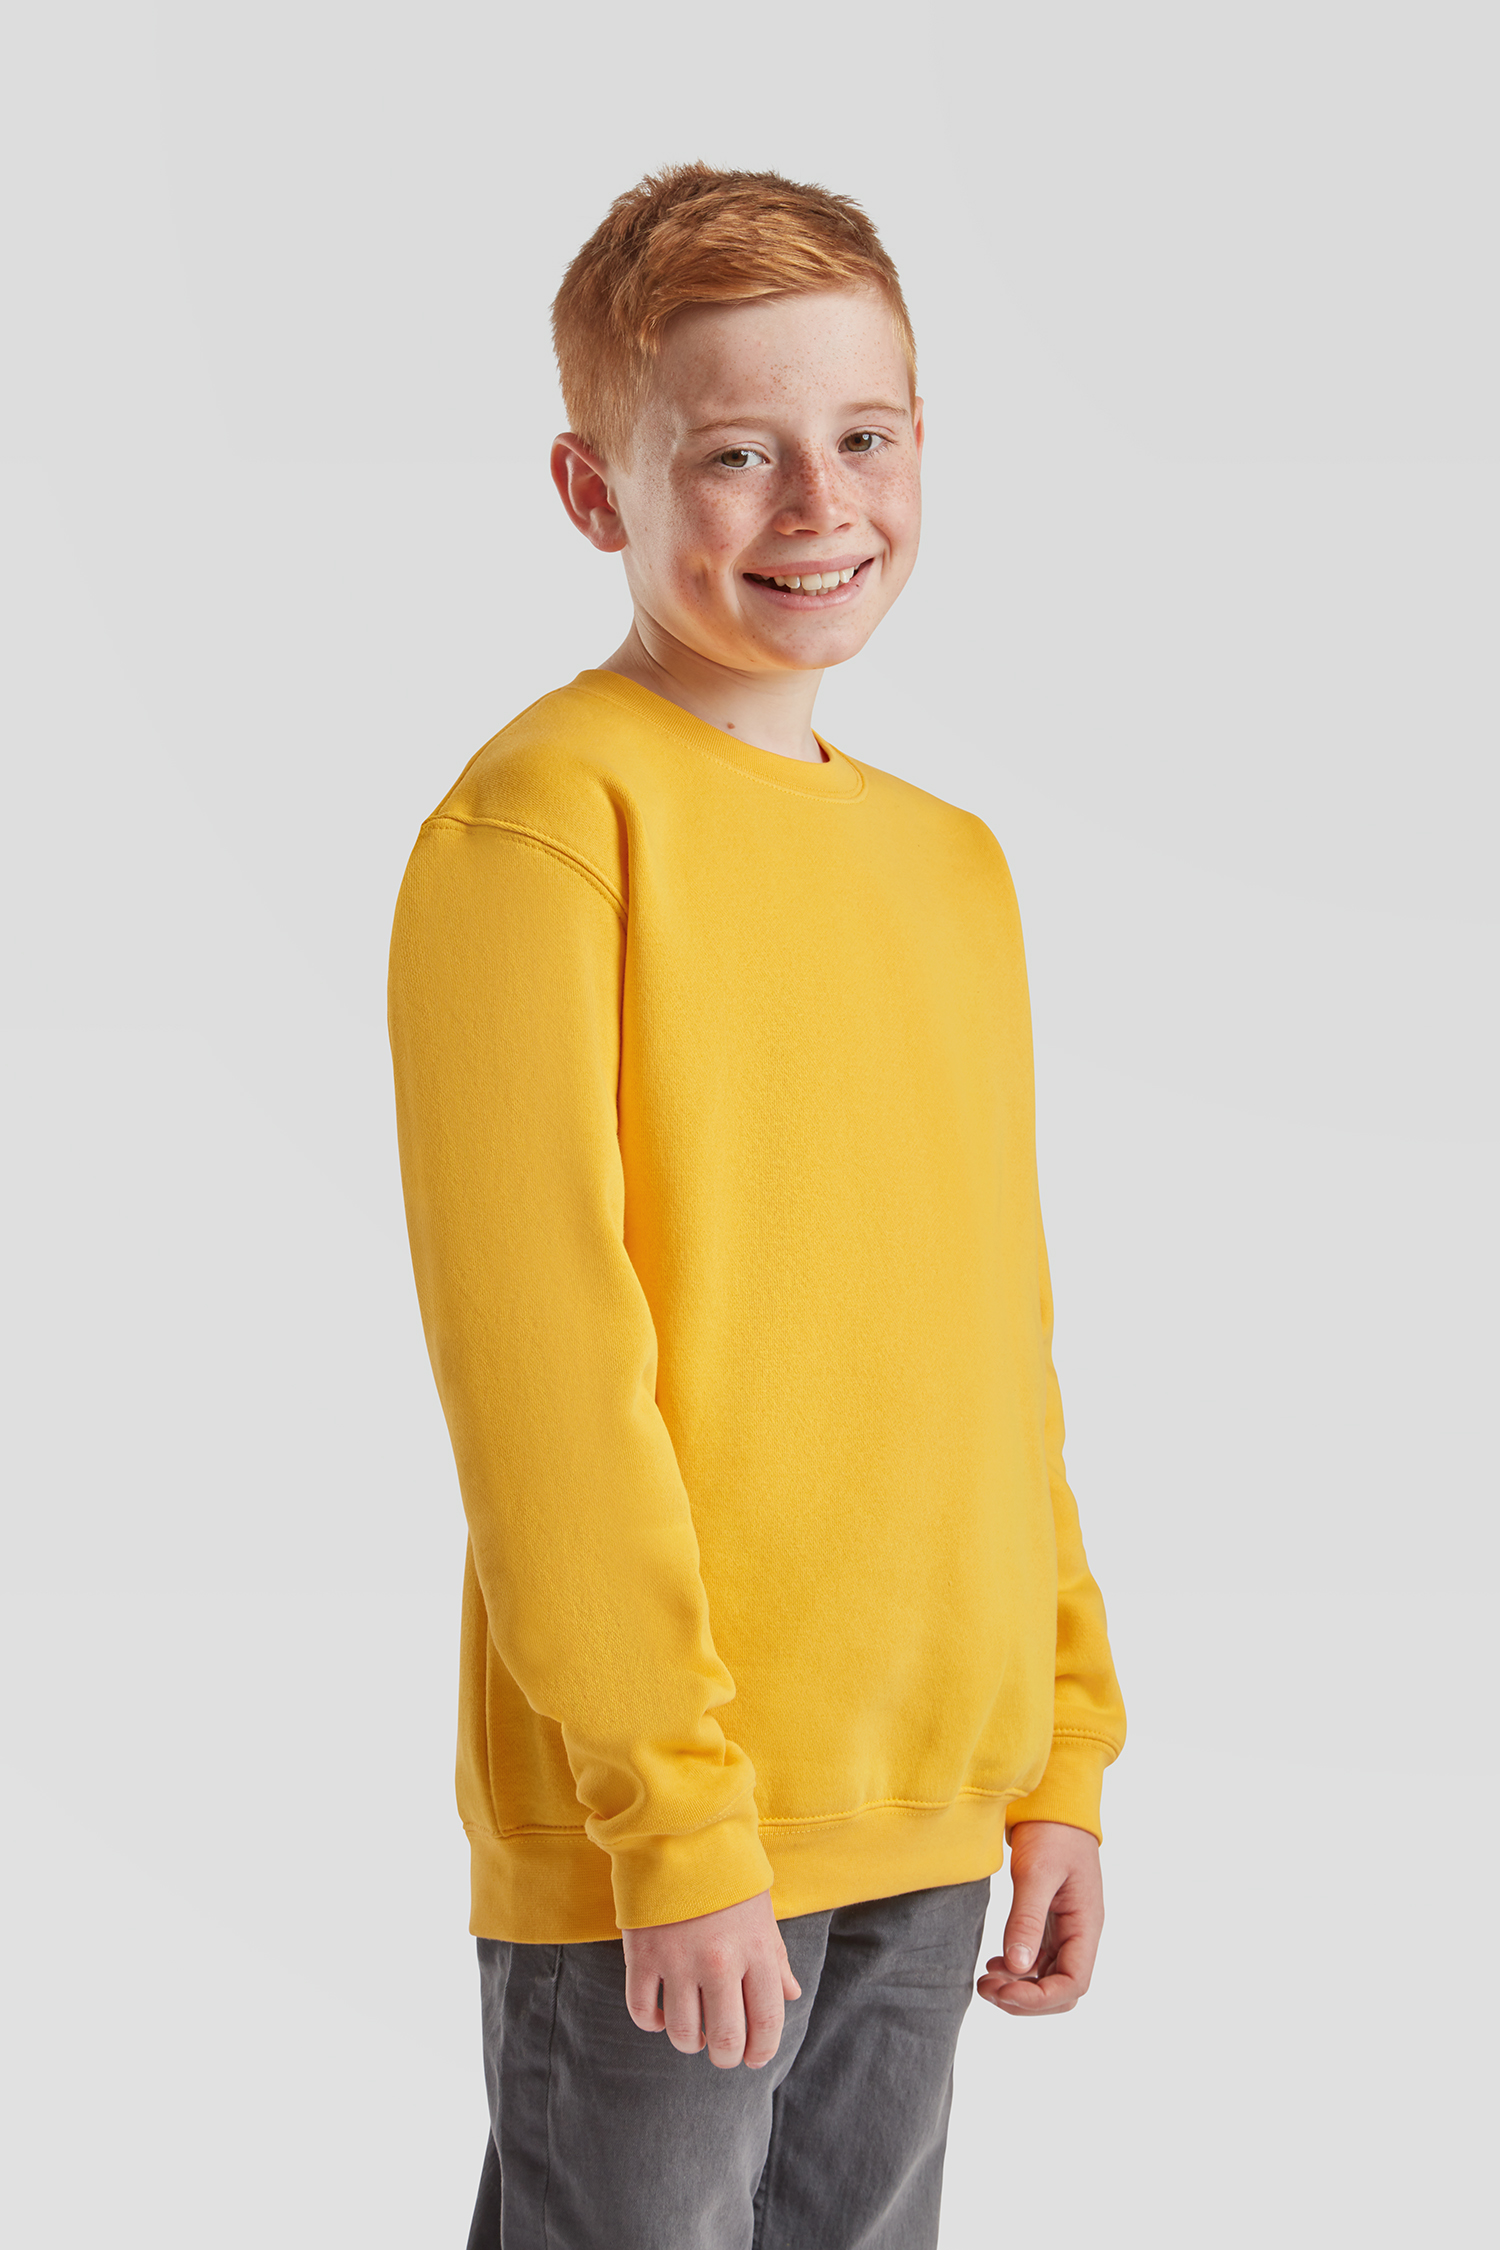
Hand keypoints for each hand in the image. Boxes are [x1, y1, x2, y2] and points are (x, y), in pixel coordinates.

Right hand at [622, 1889, 802, 2070]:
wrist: (680, 1833)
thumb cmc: (726, 1875)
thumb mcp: (761, 1913)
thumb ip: (776, 1959)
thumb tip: (791, 1995)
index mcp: (756, 1951)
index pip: (767, 2021)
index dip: (762, 2050)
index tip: (755, 2058)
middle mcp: (720, 1962)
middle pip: (726, 2038)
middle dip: (727, 2057)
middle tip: (723, 2054)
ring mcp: (679, 1961)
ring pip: (684, 2033)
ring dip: (690, 2042)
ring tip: (694, 2034)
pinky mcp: (642, 1956)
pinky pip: (643, 2012)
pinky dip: (652, 2023)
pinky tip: (662, 2016)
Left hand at [976, 1820, 1103, 2015]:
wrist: (1054, 1801)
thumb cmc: (1051, 1831)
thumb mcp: (1036, 1872)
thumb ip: (1027, 1919)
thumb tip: (1018, 1966)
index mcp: (1086, 1924)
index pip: (1073, 1983)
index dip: (1040, 1998)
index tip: (1004, 1991)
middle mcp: (1081, 1932)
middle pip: (1062, 1989)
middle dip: (1026, 1999)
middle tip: (987, 1988)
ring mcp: (1067, 1928)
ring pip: (1050, 1978)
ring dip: (1020, 1987)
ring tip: (986, 1981)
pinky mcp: (1052, 1920)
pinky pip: (1040, 1959)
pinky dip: (1019, 1969)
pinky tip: (995, 1965)